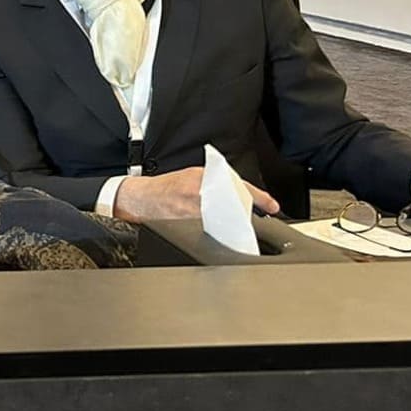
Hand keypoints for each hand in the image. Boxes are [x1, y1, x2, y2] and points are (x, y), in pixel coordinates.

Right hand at [114, 167, 278, 221]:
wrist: (138, 198)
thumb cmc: (164, 189)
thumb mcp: (191, 176)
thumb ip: (214, 183)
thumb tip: (240, 195)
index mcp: (201, 175)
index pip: (236, 184)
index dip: (257, 196)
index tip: (271, 205)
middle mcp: (197, 189)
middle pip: (232, 202)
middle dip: (245, 212)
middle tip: (256, 218)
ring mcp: (190, 206)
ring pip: (223, 217)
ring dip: (234, 224)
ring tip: (239, 229)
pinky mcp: (182, 221)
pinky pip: (208, 228)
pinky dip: (218, 232)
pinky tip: (221, 235)